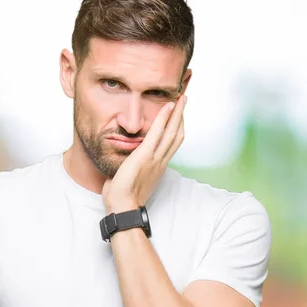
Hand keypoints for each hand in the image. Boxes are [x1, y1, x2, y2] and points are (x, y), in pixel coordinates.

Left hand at [102, 95, 186, 213]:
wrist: (122, 207)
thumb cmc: (122, 198)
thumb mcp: (129, 179)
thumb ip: (131, 168)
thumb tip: (123, 162)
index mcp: (158, 167)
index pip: (171, 144)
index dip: (176, 128)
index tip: (178, 116)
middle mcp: (160, 161)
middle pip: (177, 135)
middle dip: (181, 117)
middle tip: (184, 101)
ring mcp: (155, 158)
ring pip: (172, 132)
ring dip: (177, 113)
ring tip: (181, 99)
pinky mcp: (145, 156)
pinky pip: (157, 133)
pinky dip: (164, 119)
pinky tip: (167, 107)